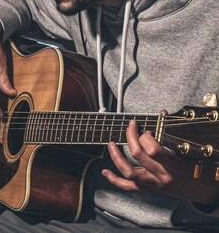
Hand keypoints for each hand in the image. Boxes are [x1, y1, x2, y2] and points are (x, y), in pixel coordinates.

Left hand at [102, 119, 218, 204]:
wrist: (200, 191)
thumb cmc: (196, 169)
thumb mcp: (186, 151)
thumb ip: (172, 134)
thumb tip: (162, 113)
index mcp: (173, 166)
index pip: (154, 150)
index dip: (146, 136)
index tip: (147, 129)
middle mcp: (161, 176)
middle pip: (138, 155)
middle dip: (131, 137)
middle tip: (130, 126)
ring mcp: (153, 184)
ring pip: (129, 172)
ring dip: (116, 157)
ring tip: (111, 144)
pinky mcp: (148, 190)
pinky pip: (128, 187)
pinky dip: (114, 180)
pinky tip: (104, 172)